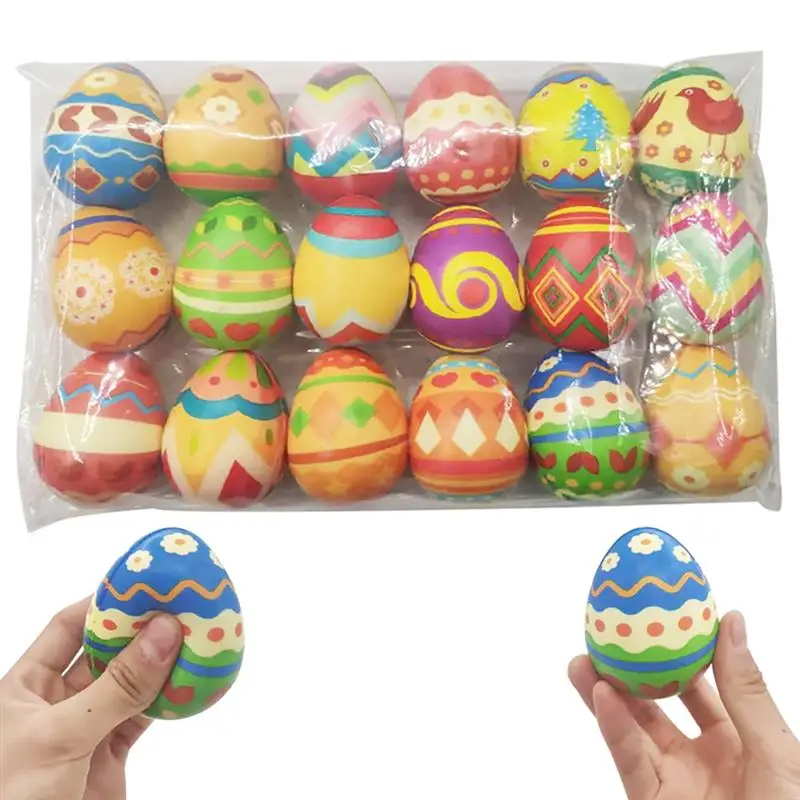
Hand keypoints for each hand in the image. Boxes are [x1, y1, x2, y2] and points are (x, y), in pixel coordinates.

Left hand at [0, 596, 182, 799]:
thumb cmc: (14, 799)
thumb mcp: (61, 736)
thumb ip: (116, 686)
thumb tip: (164, 631)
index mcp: (26, 687)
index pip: (69, 626)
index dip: (107, 603)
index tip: (148, 585)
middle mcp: (56, 701)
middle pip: (106, 650)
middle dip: (143, 630)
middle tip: (182, 606)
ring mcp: (85, 728)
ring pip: (131, 683)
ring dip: (163, 664)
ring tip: (197, 637)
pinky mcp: (109, 756)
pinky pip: (145, 717)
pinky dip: (170, 701)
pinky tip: (192, 682)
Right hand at [569, 611, 799, 798]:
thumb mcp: (780, 755)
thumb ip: (747, 691)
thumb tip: (732, 621)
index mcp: (744, 743)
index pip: (704, 684)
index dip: (680, 649)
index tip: (659, 613)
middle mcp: (705, 760)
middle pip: (658, 703)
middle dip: (631, 669)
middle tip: (606, 635)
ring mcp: (678, 783)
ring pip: (633, 730)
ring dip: (605, 694)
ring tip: (583, 660)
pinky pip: (630, 760)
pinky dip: (613, 728)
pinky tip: (601, 696)